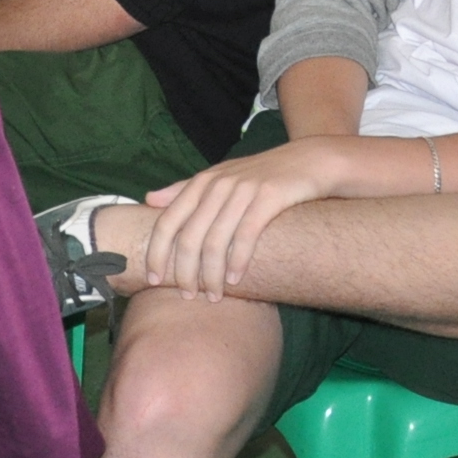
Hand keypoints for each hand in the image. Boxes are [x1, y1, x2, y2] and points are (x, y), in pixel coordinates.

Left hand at [139, 138, 343, 297]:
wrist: (309, 160)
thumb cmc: (261, 175)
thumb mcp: (220, 176)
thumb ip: (185, 189)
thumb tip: (149, 200)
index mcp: (202, 182)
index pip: (168, 221)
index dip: (157, 252)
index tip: (153, 279)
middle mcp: (219, 184)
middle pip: (190, 237)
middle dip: (185, 272)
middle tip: (189, 296)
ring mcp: (243, 189)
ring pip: (216, 241)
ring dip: (212, 275)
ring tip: (214, 297)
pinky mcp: (269, 196)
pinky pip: (246, 235)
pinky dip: (238, 261)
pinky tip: (236, 280)